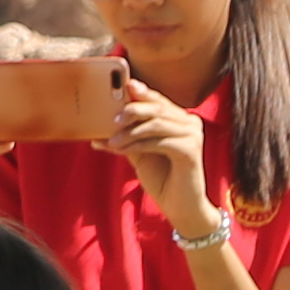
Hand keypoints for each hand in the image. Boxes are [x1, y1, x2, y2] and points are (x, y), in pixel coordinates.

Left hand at [110, 77, 219, 236]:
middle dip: (132, 109)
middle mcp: (190, 123)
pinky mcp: (191, 151)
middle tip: (112, 117)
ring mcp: (193, 136)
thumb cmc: (161, 177)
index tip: (124, 83)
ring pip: (156, 124)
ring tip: (111, 141)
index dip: (141, 92)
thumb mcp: (138, 153)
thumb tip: (96, 132)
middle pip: (158, 108)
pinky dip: (138, 144)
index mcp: (179, 119)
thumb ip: (125, 139)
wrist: (180, 206)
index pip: (157, 100)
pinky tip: (122, 150)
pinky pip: (160, 141)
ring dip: (130, 132)